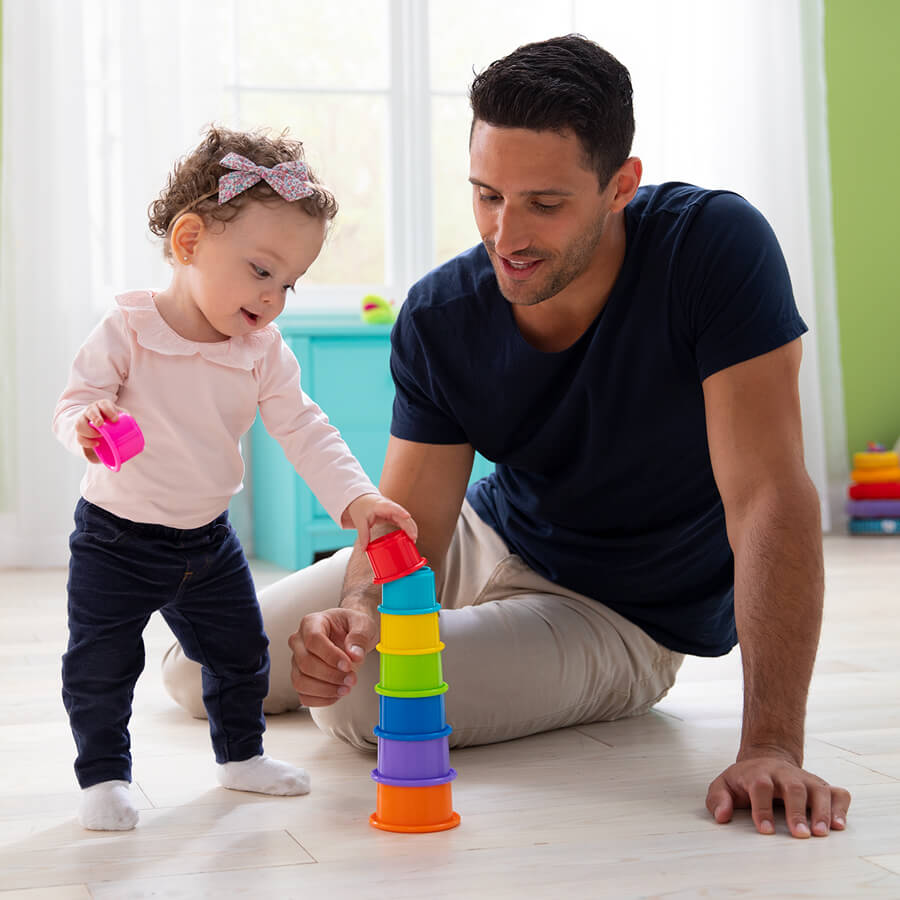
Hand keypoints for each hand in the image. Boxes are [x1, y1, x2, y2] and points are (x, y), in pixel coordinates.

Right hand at [75, 400, 124, 463]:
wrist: (98, 425)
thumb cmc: (111, 418)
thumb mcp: (119, 415)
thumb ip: (127, 418)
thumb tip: (135, 424)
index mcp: (102, 406)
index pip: (104, 404)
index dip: (108, 410)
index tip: (115, 419)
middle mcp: (91, 411)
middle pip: (90, 412)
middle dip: (95, 417)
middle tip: (100, 424)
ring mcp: (83, 421)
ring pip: (79, 425)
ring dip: (88, 431)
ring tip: (99, 437)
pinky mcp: (80, 433)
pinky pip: (79, 438)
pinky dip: (87, 442)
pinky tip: (95, 444)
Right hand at [288, 607, 377, 706]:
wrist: (350, 634)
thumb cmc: (352, 626)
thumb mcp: (362, 624)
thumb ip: (359, 636)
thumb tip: (354, 654)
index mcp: (311, 622)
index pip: (313, 640)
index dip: (330, 656)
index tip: (348, 665)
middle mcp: (299, 641)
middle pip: (306, 663)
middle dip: (331, 675)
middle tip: (352, 679)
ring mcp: (297, 661)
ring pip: (301, 681)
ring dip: (325, 690)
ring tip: (346, 688)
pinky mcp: (301, 678)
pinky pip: (303, 695)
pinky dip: (321, 700)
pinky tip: (338, 693)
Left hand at [341, 492, 417, 548]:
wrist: (361, 500)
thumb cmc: (361, 507)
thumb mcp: (359, 521)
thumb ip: (363, 534)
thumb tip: (364, 549)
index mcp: (380, 505)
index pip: (392, 507)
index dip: (400, 511)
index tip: (407, 516)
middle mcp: (390, 507)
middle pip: (403, 516)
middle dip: (409, 526)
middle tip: (413, 538)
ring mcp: (393, 511)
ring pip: (406, 519)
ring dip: (411, 528)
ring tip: (414, 541)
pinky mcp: (394, 515)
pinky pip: (403, 522)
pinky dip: (408, 529)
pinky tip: (410, 538)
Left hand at [706, 751, 850, 837]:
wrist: (766, 760)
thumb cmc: (745, 780)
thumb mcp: (724, 785)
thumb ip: (718, 799)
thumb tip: (721, 816)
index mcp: (759, 773)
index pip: (761, 786)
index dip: (762, 808)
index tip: (765, 831)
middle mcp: (785, 774)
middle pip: (793, 787)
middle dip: (797, 811)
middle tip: (800, 834)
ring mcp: (806, 779)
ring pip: (819, 789)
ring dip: (822, 811)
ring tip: (821, 833)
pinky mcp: (822, 787)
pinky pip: (838, 794)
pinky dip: (841, 808)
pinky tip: (839, 826)